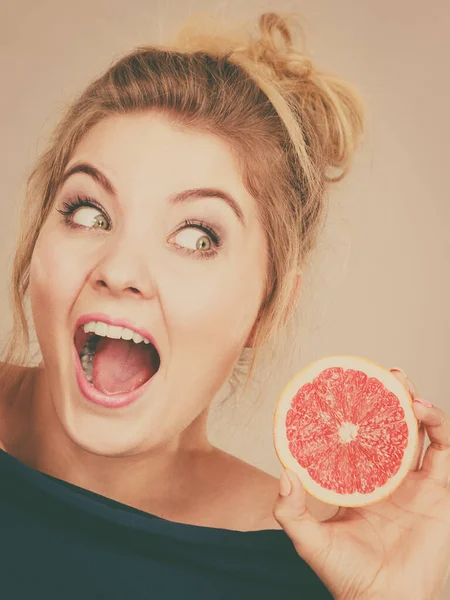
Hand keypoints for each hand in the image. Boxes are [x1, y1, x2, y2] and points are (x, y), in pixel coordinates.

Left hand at [273, 368, 449, 599]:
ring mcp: (415, 483)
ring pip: (420, 431)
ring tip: (403, 387)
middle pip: (393, 425)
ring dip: (415, 404)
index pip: (359, 436)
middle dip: (391, 397)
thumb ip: (290, 511)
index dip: (358, 411)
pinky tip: (422, 412)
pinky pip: (443, 452)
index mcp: (359, 480)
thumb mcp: (309, 539)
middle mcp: (388, 476)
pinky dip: (438, 427)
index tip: (348, 386)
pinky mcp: (438, 492)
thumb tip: (284, 473)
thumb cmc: (347, 576)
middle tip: (383, 375)